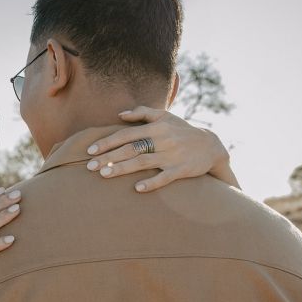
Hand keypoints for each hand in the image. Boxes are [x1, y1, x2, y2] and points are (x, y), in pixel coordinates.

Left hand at [85, 107, 237, 191]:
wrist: (212, 146)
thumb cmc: (182, 131)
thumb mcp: (166, 116)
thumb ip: (143, 113)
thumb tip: (121, 114)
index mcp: (156, 127)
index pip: (126, 134)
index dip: (107, 142)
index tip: (90, 150)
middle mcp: (162, 140)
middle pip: (130, 149)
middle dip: (108, 157)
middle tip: (89, 166)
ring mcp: (171, 155)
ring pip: (142, 162)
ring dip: (122, 169)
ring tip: (103, 175)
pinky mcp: (181, 170)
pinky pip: (165, 177)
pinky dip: (151, 183)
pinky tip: (137, 189)